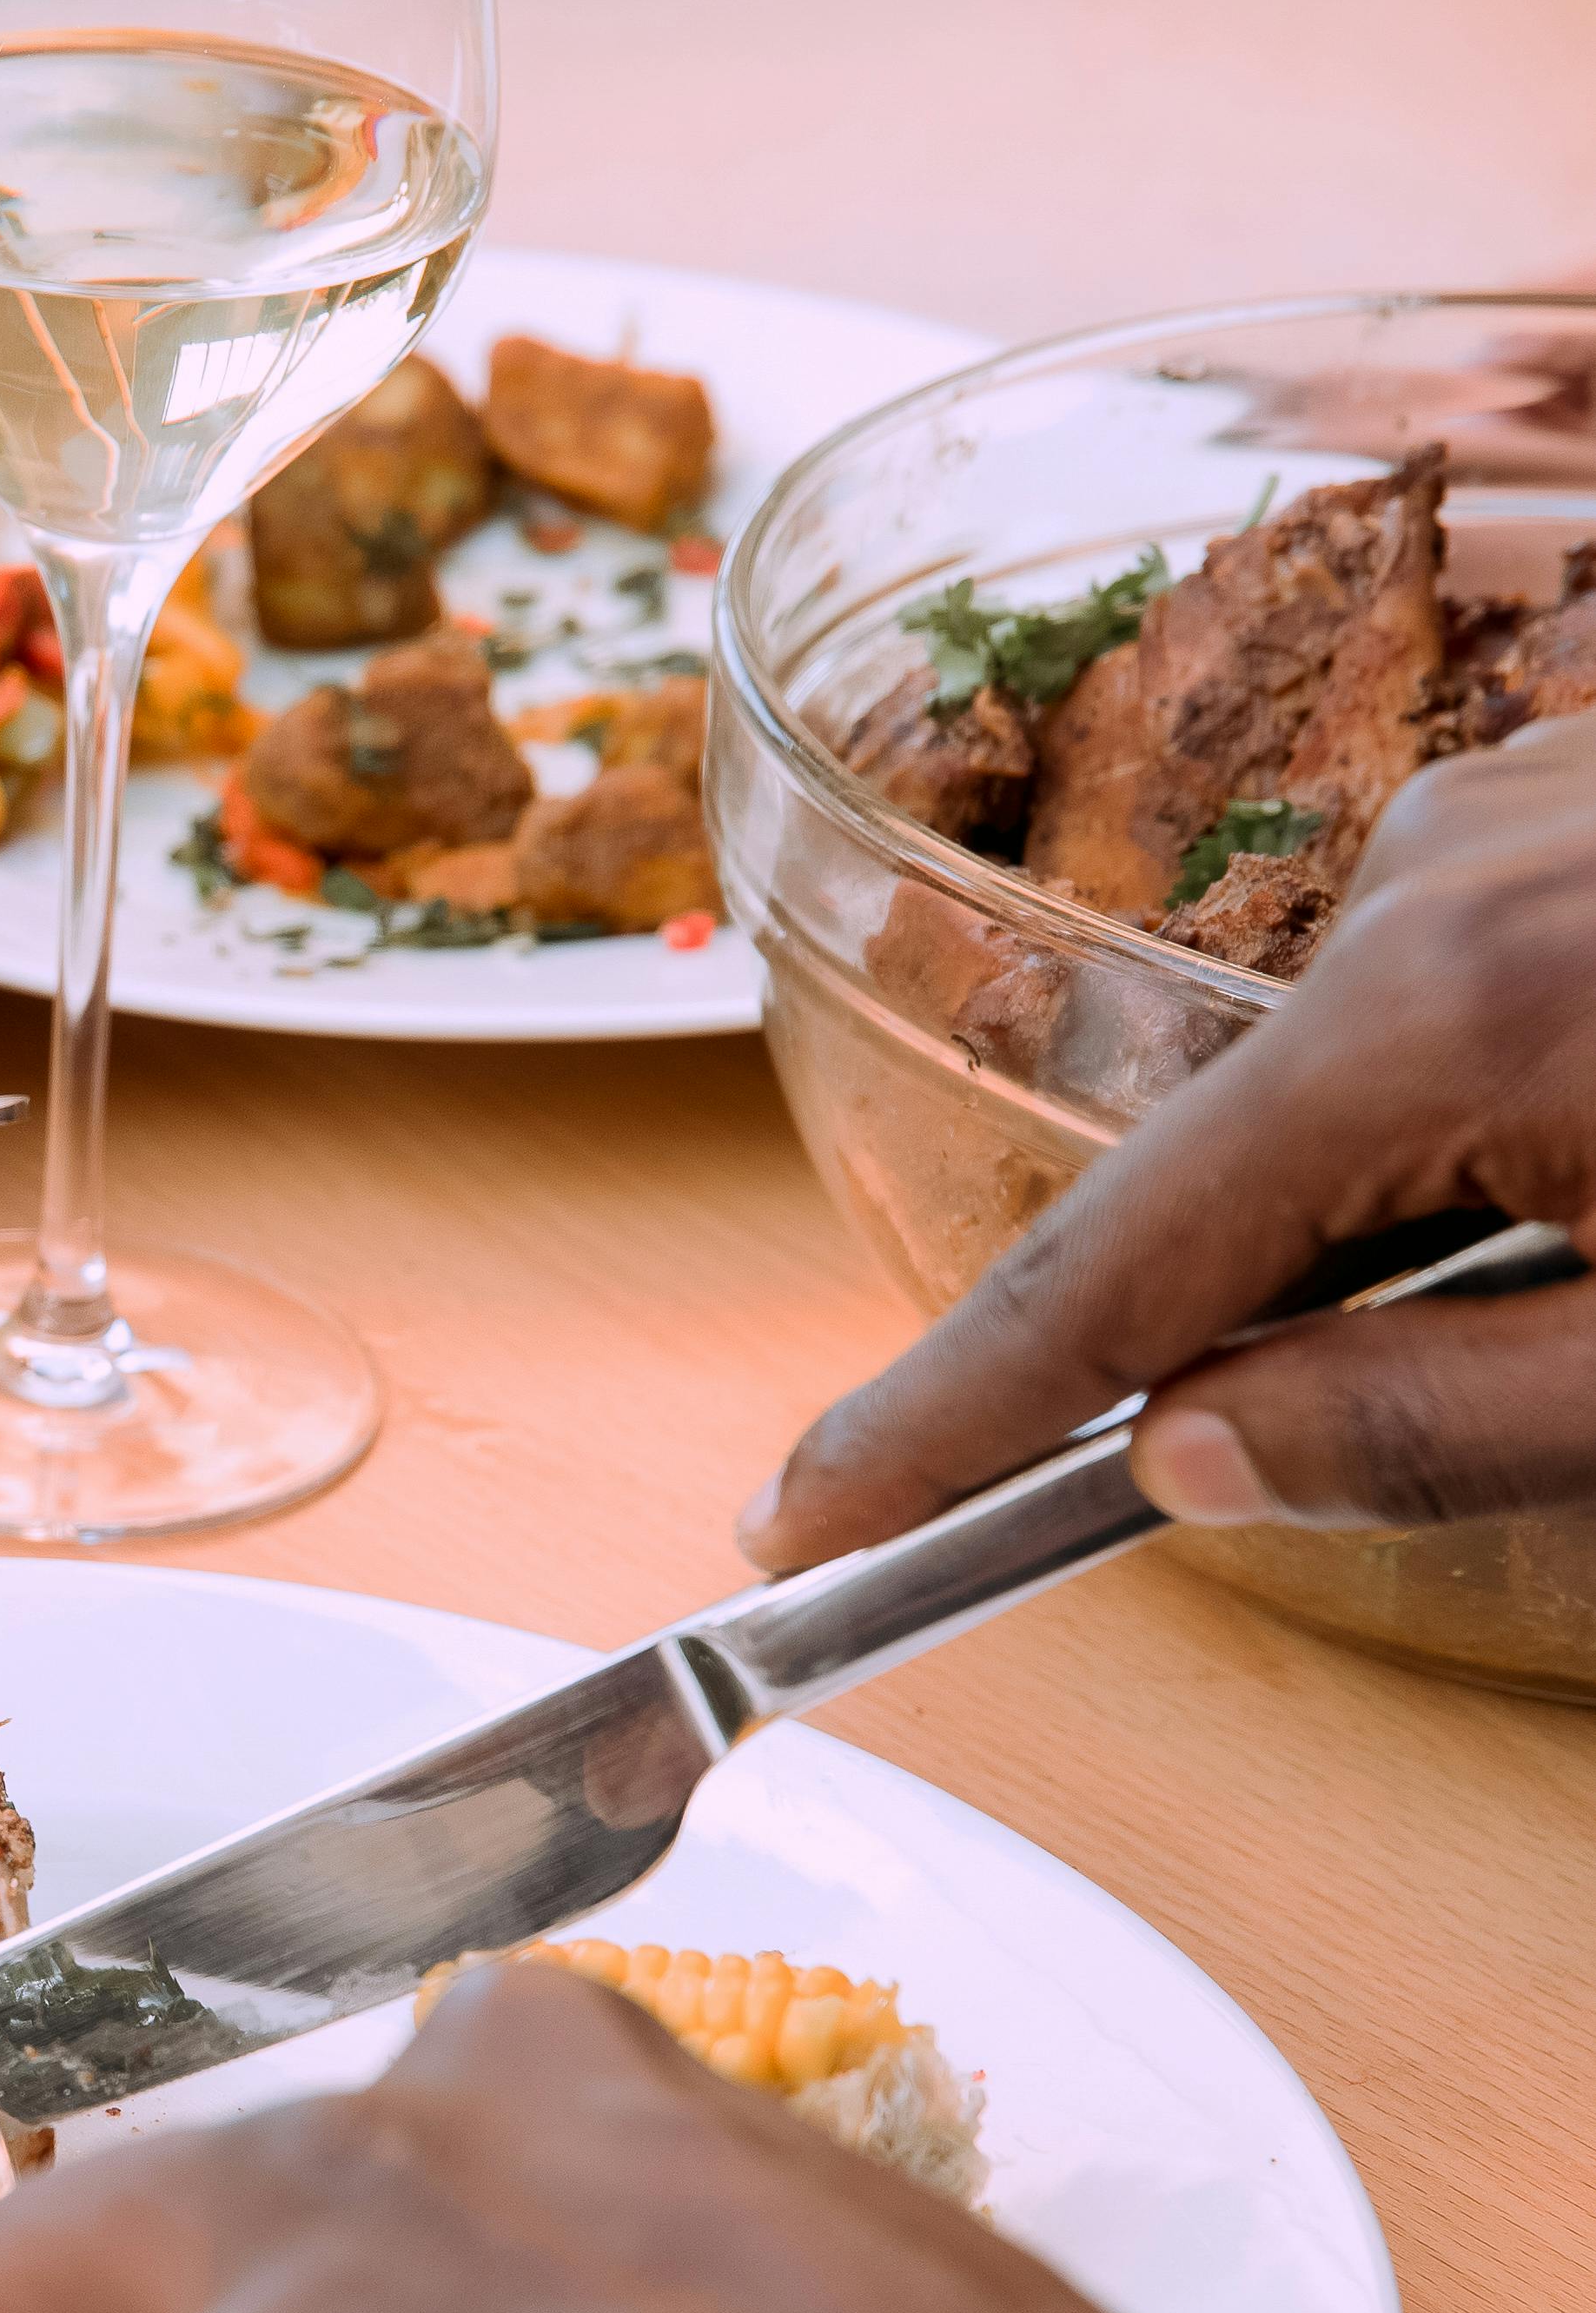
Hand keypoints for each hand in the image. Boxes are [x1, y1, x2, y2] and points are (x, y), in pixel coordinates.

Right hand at [741, 719, 1595, 1570]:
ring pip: (1340, 1083)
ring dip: (1400, 1205)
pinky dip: (1477, 1107)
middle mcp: (1429, 876)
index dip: (938, 1420)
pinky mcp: (1567, 792)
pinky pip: (1447, 994)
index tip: (796, 1520)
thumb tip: (1184, 1459)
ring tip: (1589, 1255)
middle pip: (1217, 1169)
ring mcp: (1502, 809)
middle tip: (1251, 1455)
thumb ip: (1442, 1429)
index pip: (1104, 1272)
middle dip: (1214, 1320)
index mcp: (1439, 1021)